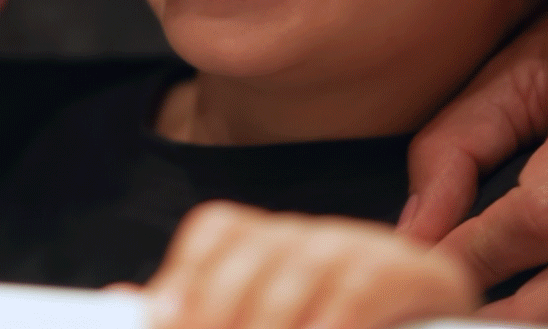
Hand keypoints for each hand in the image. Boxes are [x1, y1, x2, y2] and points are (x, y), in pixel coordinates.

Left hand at [141, 201, 476, 328]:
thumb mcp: (258, 326)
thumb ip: (204, 315)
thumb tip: (130, 302)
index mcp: (275, 246)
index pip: (221, 228)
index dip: (188, 272)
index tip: (164, 320)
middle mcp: (315, 235)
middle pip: (255, 248)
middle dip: (219, 309)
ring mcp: (366, 248)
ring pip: (301, 266)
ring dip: (269, 323)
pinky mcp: (417, 273)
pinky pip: (361, 286)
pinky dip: (333, 320)